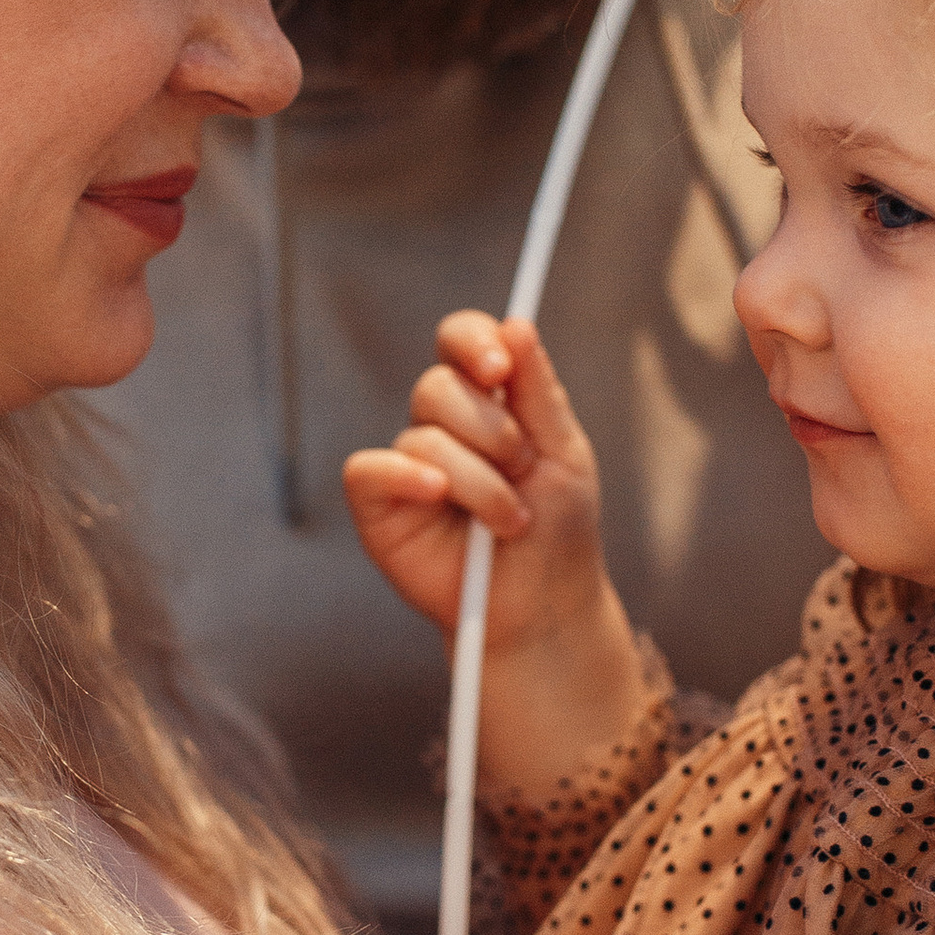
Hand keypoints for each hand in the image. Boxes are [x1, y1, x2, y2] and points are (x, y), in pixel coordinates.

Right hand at [343, 313, 648, 793]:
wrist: (541, 609)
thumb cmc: (557, 533)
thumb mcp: (565, 454)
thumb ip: (538, 391)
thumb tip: (517, 324)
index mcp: (489, 401)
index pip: (463, 341)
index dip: (473, 340)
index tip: (500, 366)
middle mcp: (444, 425)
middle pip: (439, 384)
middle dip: (492, 429)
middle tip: (524, 469)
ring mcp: (408, 463)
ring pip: (422, 434)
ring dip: (479, 478)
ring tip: (510, 520)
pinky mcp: (379, 505)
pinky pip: (370, 468)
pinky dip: (407, 476)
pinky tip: (440, 497)